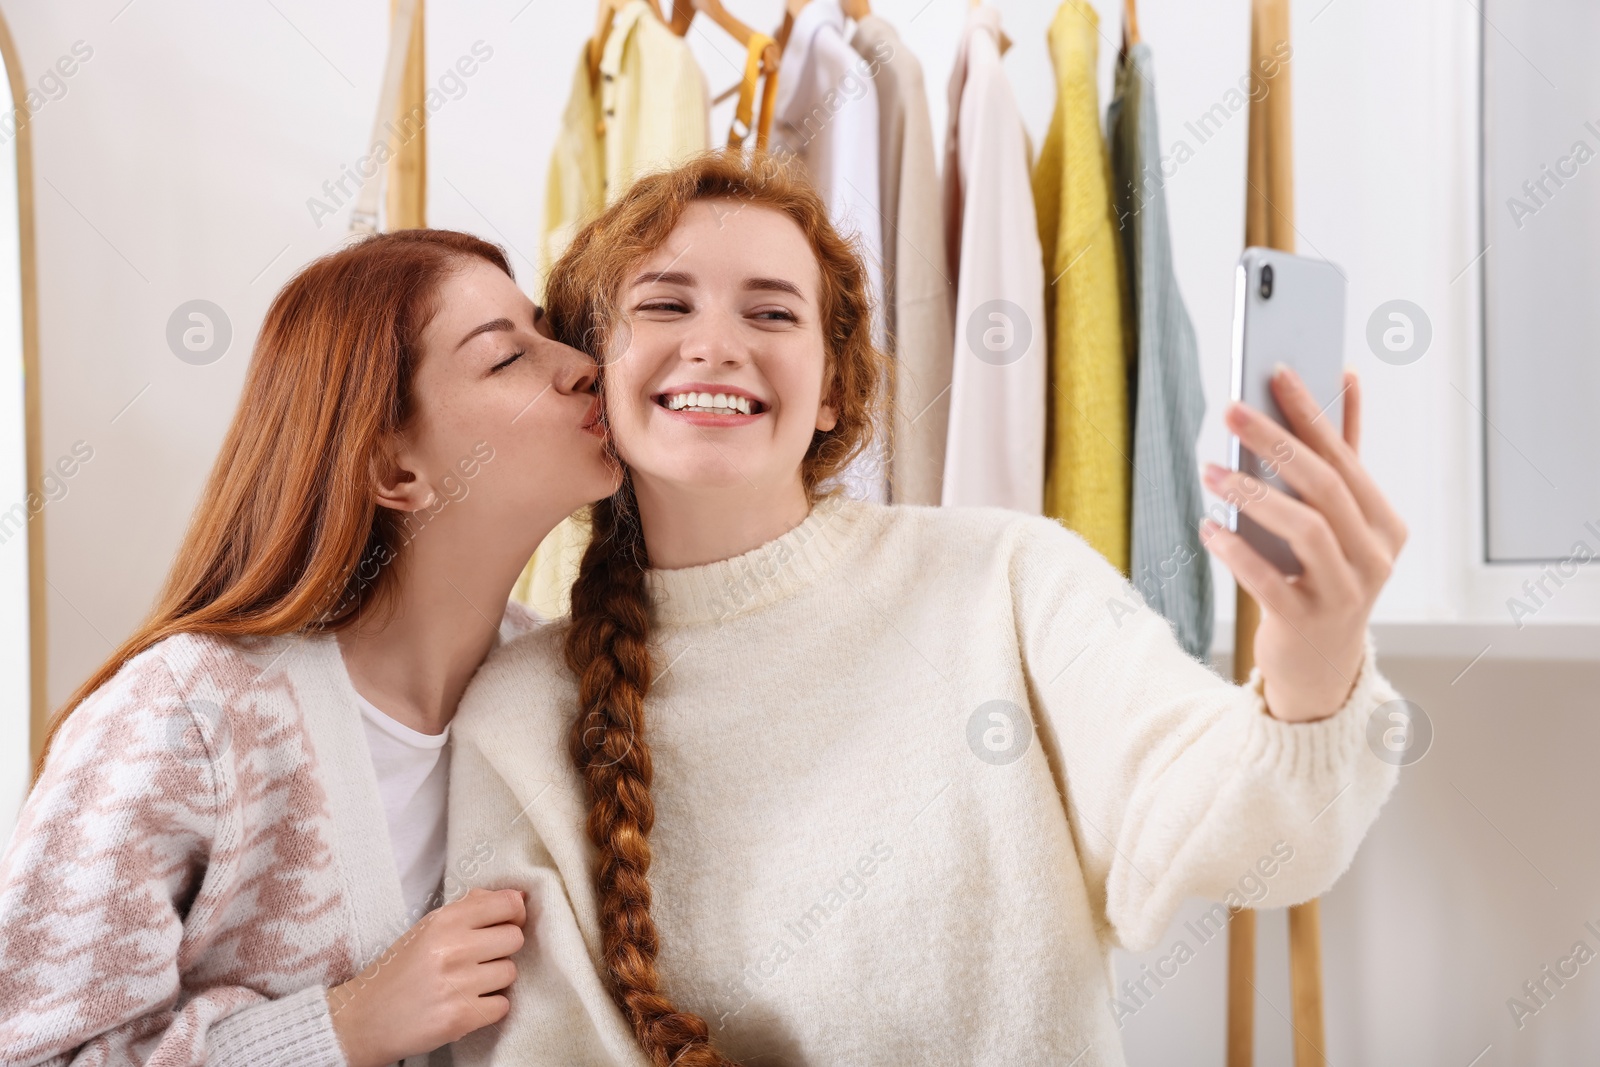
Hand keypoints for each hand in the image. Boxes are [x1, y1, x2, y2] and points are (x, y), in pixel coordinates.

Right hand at [326, 887, 526, 1066]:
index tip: (506, 923)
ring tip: (467, 984)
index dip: (514, 914)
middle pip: (515, 938)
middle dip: (502, 949)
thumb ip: (470, 908)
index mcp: (443, 921)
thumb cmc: (399, 971)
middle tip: (479, 959)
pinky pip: (503, 1006)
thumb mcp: (428, 929)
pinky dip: (489, 1008)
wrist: (363, 1019)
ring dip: (494, 980)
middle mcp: (452, 949)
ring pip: (510, 973)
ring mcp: (458, 985)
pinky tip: (465, 1004)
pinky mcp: (461, 1018)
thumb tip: (517, 896)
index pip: (507, 904)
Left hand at [1198, 366, 1407, 722]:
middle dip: (1276, 442)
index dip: (1310, 413)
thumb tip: (1345, 378)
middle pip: (1326, 487)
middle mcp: (1374, 557)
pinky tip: (1209, 528)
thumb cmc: (1323, 577)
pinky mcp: (1307, 623)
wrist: (1320, 667)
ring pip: (1306, 530)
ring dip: (1253, 494)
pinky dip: (1237, 552)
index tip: (1276, 371)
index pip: (1345, 458)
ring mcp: (1345, 593)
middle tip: (1230, 409)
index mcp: (1385, 524)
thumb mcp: (1340, 522)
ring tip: (1210, 470)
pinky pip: (1270, 581)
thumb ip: (1343, 457)